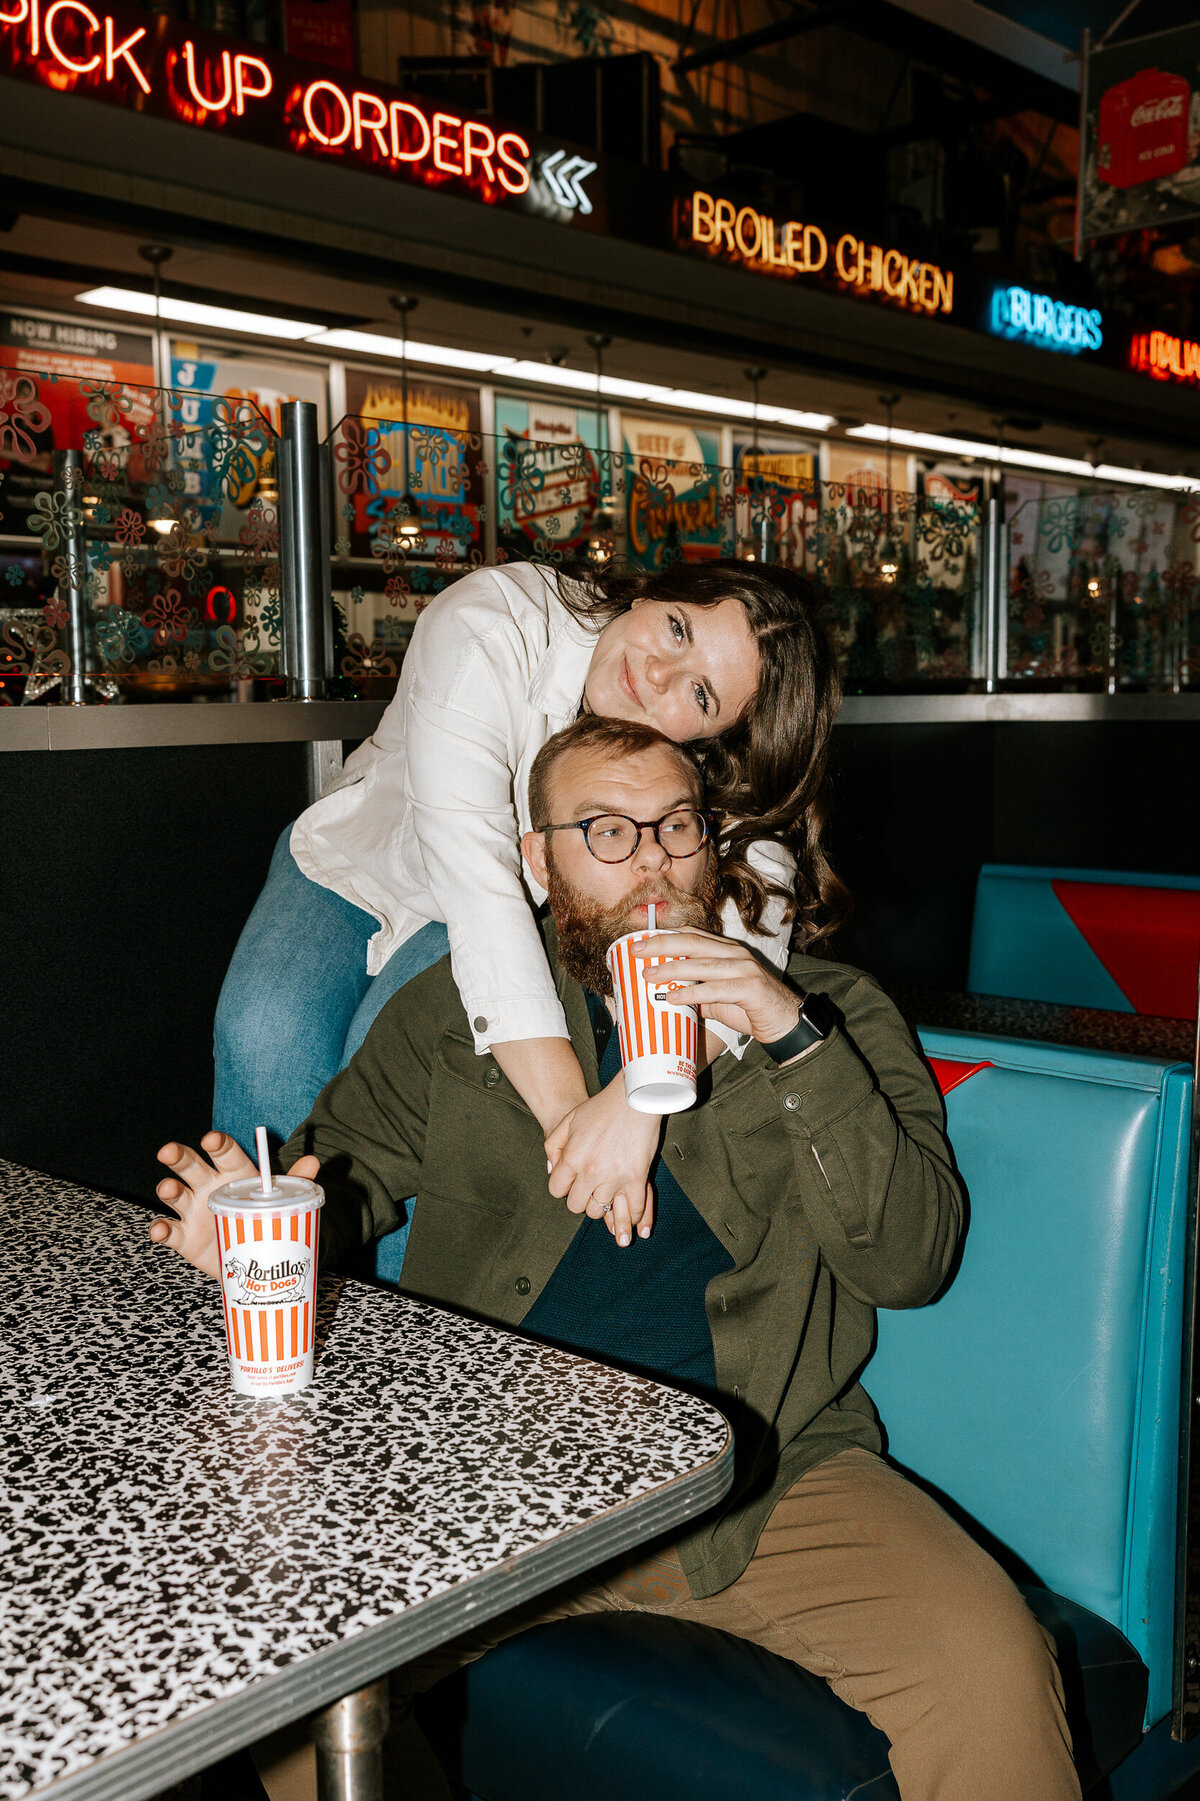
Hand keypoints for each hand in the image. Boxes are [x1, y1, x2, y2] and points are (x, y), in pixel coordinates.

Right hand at [151, 1132, 320, 1277]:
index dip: (217, 1144)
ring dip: (169, 1189)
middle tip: (169, 1151)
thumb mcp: (277, 1200)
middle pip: (190, 1166)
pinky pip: (169, 1231)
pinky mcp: (184, 1236)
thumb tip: (313, 1161)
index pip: (224, 1153)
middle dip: (179, 1157)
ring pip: (175, 1194)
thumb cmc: (262, 1218)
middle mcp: (208, 1186)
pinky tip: (160, 1230)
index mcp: (232, 1173)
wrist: (252, 1258)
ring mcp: (193, 1211)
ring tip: (170, 1188)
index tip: (211, 1139)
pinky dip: (161, 1230)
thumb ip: (293, 1181)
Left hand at [545, 1073, 660, 1247]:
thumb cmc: (601, 1107)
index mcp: (571, 1158)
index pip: (556, 1190)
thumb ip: (554, 1146)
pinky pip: (634, 1208)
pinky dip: (633, 1215)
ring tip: (606, 1195)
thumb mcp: (568, 1120)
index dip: (562, 1187)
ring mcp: (614, 1178)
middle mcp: (590, 1172)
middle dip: (579, 1199)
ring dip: (601, 1205)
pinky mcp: (636, 1179)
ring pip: (599, 1211)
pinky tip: (630, 1211)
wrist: (634, 1098)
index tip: (571, 1182)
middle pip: (576, 1205)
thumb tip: (551, 1170)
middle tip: (588, 1189)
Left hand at [635, 929, 799, 1045]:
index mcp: (727, 951)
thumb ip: (696, 993)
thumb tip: (667, 996)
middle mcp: (735, 954)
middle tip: (637, 951)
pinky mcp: (751, 988)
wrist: (786, 1024)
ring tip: (649, 976)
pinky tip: (674, 998)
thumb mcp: (719, 999)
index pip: (692, 935)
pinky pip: (717, 989)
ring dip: (673, 969)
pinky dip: (693, 993)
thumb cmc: (751, 1009)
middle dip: (662, 945)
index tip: (640, 942)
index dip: (665, 936)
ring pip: (702, 964)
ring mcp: (745, 969)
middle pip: (693, 942)